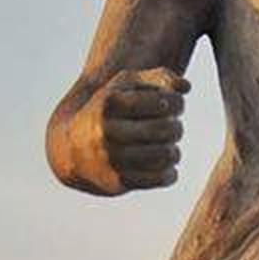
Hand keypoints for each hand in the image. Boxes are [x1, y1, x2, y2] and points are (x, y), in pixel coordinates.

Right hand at [64, 67, 189, 195]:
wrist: (72, 150)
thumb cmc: (108, 110)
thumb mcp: (126, 85)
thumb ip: (159, 78)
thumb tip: (186, 87)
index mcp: (110, 103)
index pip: (164, 101)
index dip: (177, 104)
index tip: (171, 107)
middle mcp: (108, 131)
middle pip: (167, 129)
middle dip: (176, 127)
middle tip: (172, 128)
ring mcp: (112, 158)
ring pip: (166, 154)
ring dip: (174, 150)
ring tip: (168, 146)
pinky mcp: (119, 181)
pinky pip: (161, 178)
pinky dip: (170, 172)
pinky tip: (164, 165)